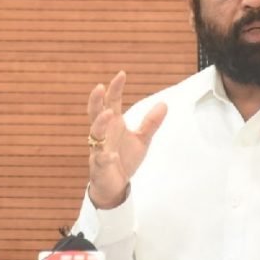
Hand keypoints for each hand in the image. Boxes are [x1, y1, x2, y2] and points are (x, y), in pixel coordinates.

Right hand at [86, 71, 166, 208]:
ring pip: (95, 133)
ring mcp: (99, 149)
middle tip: (100, 87)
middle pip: (95, 113)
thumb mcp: (142, 140)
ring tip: (109, 113)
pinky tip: (112, 155)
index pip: (111, 102)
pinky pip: (101, 160)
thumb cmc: (124, 159)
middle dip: (96, 100)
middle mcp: (104, 134)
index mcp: (113, 125)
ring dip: (100, 123)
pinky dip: (106, 158)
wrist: (115, 185)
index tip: (122, 74)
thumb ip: (150, 123)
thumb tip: (164, 104)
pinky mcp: (100, 166)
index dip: (115, 88)